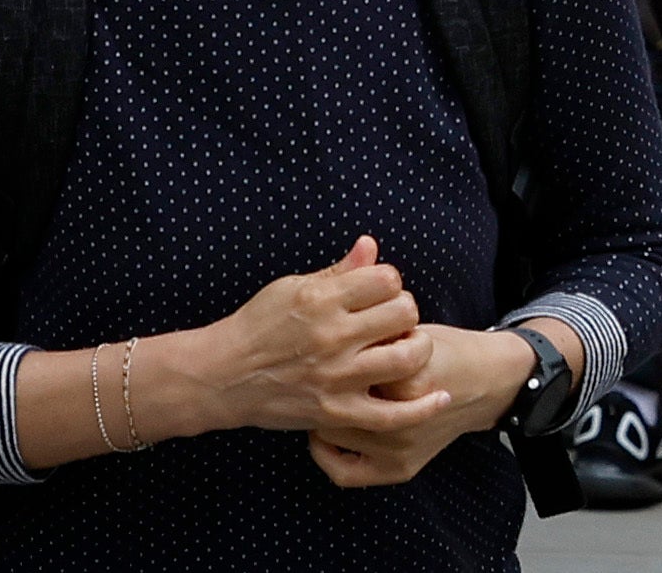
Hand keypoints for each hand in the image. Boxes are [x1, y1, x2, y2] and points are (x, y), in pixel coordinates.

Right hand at [181, 241, 425, 436]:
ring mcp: (336, 378)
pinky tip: (439, 398)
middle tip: (393, 321)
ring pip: (406, 358)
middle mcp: (333, 337)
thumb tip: (371, 246)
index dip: (390, 283)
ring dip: (416, 349)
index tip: (379, 293)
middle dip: (405, 312)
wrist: (222, 376)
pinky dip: (421, 408)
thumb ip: (337, 272)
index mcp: (322, 301)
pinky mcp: (336, 412)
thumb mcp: (292, 288)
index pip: (386, 279)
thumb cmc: (256, 325)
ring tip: (406, 348)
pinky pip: (391, 416)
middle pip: (404, 314)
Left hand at [305, 320, 522, 490]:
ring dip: (322, 415)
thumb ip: (372, 337)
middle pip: (335, 404)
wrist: (486, 382)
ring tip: (319, 396)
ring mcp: (400, 450)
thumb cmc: (444, 351)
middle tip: (314, 372)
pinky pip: (345, 473)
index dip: (333, 354)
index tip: (327, 344)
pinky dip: (326, 456)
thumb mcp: (410, 331)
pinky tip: (323, 436)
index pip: (346, 367)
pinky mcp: (399, 469)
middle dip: (323, 386)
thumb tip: (327, 334)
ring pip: (333, 435)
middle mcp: (403, 421)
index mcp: (407, 378)